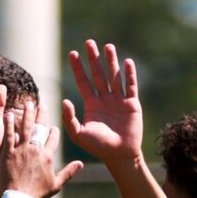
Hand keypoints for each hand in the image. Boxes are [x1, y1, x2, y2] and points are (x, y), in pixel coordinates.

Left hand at [0, 100, 81, 197]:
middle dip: (42, 114)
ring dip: (27, 113)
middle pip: (40, 127)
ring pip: (25, 127)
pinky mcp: (9, 153)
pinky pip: (9, 135)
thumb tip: (81, 164)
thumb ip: (69, 172)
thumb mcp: (57, 184)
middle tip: (41, 104)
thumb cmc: (38, 194)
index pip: (53, 137)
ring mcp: (22, 150)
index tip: (53, 127)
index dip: (54, 131)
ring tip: (28, 103)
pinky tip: (9, 113)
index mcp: (48, 156)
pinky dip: (9, 124)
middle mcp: (36, 149)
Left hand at [63, 40, 143, 166]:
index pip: (83, 81)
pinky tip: (127, 62)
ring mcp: (119, 100)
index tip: (73, 53)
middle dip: (93, 59)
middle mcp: (105, 99)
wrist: (119, 154)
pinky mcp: (132, 103)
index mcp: (92, 104)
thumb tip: (64, 100)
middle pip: (98, 74)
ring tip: (108, 46)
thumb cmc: (98, 147)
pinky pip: (131, 86)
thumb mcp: (79, 134)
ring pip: (114, 76)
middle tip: (89, 43)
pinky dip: (130, 74)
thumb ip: (69, 119)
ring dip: (111, 61)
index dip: (78, 68)